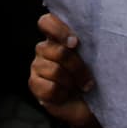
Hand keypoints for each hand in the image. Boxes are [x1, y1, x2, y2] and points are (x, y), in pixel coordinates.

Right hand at [29, 13, 95, 127]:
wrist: (88, 105)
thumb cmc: (91, 78)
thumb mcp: (92, 59)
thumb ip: (87, 45)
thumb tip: (84, 40)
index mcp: (57, 38)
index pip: (46, 22)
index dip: (58, 29)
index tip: (75, 43)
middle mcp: (44, 49)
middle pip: (57, 50)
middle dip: (77, 66)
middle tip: (88, 78)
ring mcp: (37, 66)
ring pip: (54, 70)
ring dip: (72, 82)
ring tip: (79, 87)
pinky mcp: (34, 84)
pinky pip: (49, 87)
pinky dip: (62, 94)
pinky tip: (65, 95)